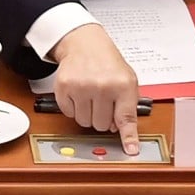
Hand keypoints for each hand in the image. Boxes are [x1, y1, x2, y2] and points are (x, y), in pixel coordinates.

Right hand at [49, 23, 139, 154]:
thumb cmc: (108, 64)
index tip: (131, 150)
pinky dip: (73, 107)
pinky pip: (68, 114)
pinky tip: (79, 92)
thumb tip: (121, 132)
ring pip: (84, 122)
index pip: (126, 118)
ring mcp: (81, 87)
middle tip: (103, 101)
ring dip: (87, 113)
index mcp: (122, 85)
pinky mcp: (63, 87)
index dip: (128, 137)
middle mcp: (102, 86)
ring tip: (91, 95)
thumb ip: (127, 106)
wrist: (85, 44)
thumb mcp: (127, 80)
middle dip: (102, 117)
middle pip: (102, 125)